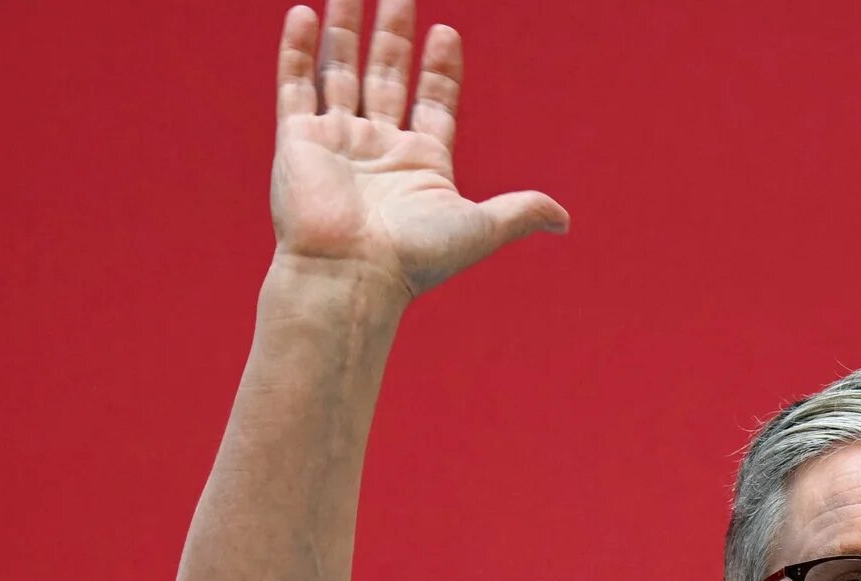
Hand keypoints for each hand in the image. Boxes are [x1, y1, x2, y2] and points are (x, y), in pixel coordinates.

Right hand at [271, 0, 565, 302]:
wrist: (353, 274)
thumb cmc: (416, 256)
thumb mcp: (481, 227)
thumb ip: (520, 212)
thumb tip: (564, 221)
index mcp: (423, 163)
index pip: (434, 101)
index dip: (441, 68)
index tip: (446, 32)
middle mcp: (379, 147)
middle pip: (387, 75)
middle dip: (393, 34)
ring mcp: (337, 140)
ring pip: (340, 70)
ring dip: (345, 29)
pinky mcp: (297, 139)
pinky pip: (296, 84)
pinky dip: (299, 50)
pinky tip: (305, 14)